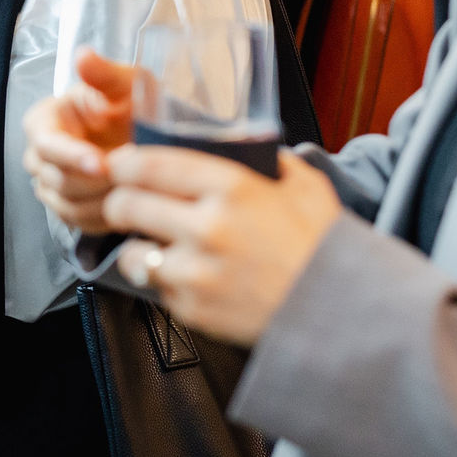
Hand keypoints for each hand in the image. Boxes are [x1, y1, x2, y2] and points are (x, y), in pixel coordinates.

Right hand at [25, 49, 136, 233]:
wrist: (148, 135)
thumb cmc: (131, 103)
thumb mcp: (125, 83)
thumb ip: (104, 73)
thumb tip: (83, 56)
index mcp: (45, 120)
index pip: (47, 143)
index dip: (71, 155)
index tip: (100, 162)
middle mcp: (40, 155)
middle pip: (56, 179)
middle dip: (96, 181)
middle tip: (133, 175)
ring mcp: (52, 185)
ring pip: (68, 205)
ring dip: (104, 200)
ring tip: (137, 187)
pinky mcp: (69, 208)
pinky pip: (81, 222)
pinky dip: (106, 216)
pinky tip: (130, 202)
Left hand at [101, 145, 342, 345]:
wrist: (338, 314)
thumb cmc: (323, 246)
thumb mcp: (305, 186)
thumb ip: (269, 160)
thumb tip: (243, 143)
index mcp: (233, 189)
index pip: (151, 165)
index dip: (123, 163)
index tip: (119, 164)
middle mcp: (208, 228)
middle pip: (126, 205)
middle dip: (119, 202)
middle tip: (125, 203)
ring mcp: (198, 273)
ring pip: (132, 253)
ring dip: (136, 246)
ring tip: (153, 243)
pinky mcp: (194, 310)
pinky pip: (157, 289)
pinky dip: (164, 280)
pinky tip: (186, 273)